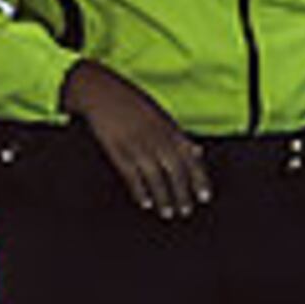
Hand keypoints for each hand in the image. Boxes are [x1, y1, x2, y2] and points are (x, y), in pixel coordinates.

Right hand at [59, 61, 206, 219]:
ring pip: (154, 176)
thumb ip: (178, 135)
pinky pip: (131, 174)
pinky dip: (139, 190)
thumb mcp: (160, 114)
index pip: (190, 158)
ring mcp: (135, 144)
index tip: (204, 196)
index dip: (199, 179)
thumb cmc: (130, 101)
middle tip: (185, 211)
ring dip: (162, 197)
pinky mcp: (116, 150)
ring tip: (167, 212)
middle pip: (174, 171)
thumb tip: (197, 151)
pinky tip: (144, 202)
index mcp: (169, 128)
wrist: (100, 91)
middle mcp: (155, 137)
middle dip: (182, 193)